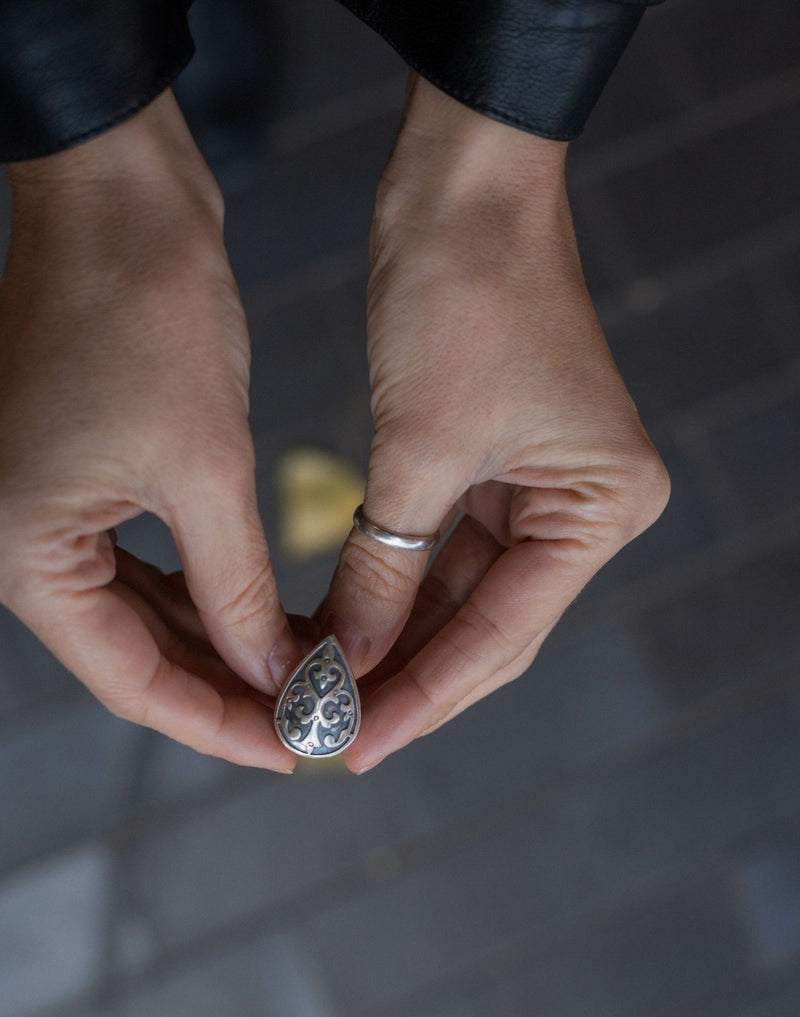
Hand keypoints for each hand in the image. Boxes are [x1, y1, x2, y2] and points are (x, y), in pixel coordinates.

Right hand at [0, 91, 299, 770]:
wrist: (114, 203)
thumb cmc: (144, 316)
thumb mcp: (203, 470)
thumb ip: (234, 589)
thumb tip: (272, 673)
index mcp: (26, 553)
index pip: (135, 682)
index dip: (221, 724)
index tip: (297, 747)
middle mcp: (20, 544)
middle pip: (137, 656)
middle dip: (228, 690)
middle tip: (312, 718)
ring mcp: (45, 511)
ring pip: (144, 615)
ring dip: (221, 647)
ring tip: (303, 677)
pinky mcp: (80, 478)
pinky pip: (143, 566)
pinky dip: (203, 595)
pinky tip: (262, 618)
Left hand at [321, 76, 669, 772]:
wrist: (464, 187)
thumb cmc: (466, 295)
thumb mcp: (419, 448)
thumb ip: (384, 566)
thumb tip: (350, 657)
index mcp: (600, 507)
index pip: (505, 633)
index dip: (427, 696)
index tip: (357, 744)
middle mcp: (583, 505)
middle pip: (486, 621)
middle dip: (408, 674)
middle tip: (332, 730)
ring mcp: (541, 485)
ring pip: (459, 590)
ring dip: (394, 635)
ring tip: (326, 689)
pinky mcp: (494, 462)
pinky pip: (441, 546)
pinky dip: (391, 582)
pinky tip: (343, 625)